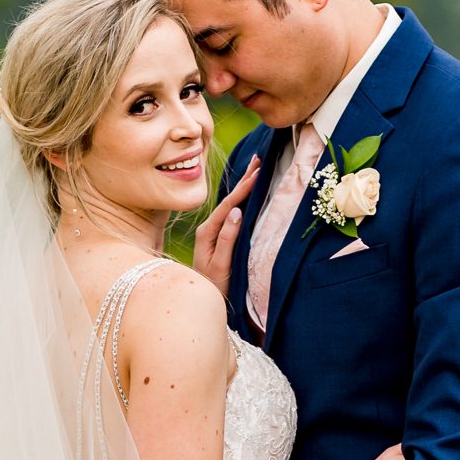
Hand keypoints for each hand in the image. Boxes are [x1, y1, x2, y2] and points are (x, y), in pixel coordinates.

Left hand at [192, 154, 260, 298]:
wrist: (200, 300)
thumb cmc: (214, 287)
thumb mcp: (221, 265)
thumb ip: (227, 238)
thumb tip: (237, 211)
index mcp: (207, 232)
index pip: (228, 205)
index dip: (243, 188)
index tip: (257, 173)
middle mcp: (208, 228)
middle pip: (228, 198)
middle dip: (244, 179)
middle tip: (258, 159)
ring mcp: (212, 232)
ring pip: (231, 204)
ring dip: (243, 186)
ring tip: (255, 168)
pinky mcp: (218, 238)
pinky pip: (231, 213)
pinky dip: (242, 199)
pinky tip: (247, 193)